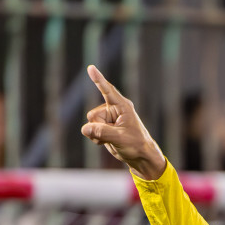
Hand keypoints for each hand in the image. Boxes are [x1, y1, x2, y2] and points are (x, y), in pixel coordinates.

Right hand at [80, 65, 167, 179]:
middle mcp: (114, 109)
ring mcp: (108, 118)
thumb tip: (85, 129)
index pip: (108, 90)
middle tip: (113, 135)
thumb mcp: (119, 138)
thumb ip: (102, 132)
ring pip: (90, 123)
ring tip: (112, 139)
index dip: (98, 79)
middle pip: (93, 115)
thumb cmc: (136, 144)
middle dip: (98, 127)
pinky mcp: (104, 127)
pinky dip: (96, 138)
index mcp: (122, 106)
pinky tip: (107, 142)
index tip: (91, 68)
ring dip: (97, 134)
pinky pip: (91, 130)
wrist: (140, 156)